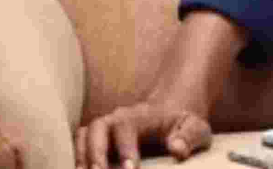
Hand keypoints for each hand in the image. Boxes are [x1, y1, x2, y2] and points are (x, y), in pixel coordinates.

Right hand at [74, 10, 246, 167]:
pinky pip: (78, 146)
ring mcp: (103, 129)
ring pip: (82, 136)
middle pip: (97, 128)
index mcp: (140, 115)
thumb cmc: (183, 125)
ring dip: (80, 157)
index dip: (125, 148)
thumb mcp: (196, 128)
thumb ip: (190, 137)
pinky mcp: (95, 140)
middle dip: (95, 153)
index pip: (126, 126)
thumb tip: (177, 150)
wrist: (170, 114)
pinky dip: (76, 159)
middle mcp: (116, 118)